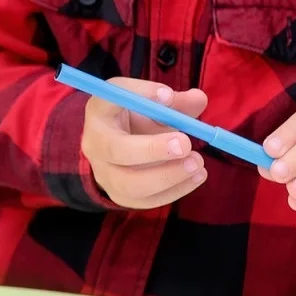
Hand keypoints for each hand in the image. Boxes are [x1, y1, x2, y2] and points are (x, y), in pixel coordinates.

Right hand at [79, 77, 210, 209]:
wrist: (119, 145)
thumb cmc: (137, 118)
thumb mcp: (153, 103)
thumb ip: (176, 101)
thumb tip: (199, 99)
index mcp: (100, 112)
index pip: (109, 100)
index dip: (138, 95)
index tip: (168, 96)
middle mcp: (96, 144)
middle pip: (116, 150)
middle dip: (152, 149)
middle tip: (185, 143)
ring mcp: (104, 174)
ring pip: (130, 184)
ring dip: (167, 176)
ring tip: (197, 164)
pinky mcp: (120, 196)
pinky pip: (145, 200)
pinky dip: (174, 190)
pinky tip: (195, 177)